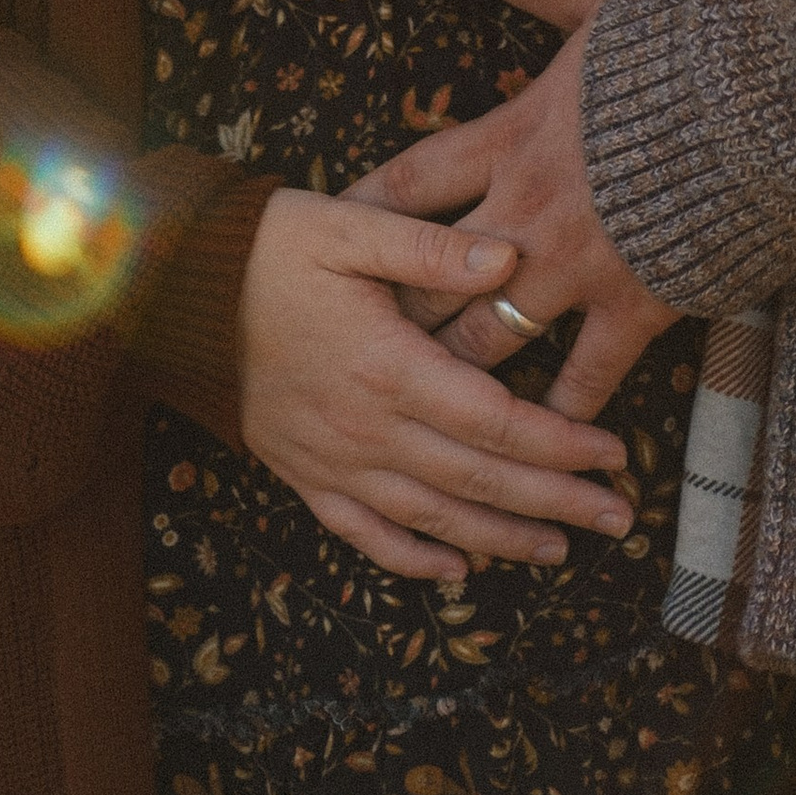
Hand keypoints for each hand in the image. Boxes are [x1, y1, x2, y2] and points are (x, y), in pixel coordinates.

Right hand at [236, 185, 635, 580]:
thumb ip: (431, 246)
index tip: (614, 455)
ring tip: (560, 548)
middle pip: (477, 479)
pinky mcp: (301, 472)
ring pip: (430, 517)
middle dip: (554, 502)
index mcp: (386, 367)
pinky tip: (457, 570)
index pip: (494, 421)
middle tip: (618, 518)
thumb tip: (510, 257)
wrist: (177, 290)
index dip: (559, 444)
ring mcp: (330, 460)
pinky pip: (363, 533)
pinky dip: (413, 558)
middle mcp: (364, 428)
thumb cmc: (270, 247)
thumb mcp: (349, 225)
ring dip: (500, 537)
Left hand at [348, 3, 678, 425]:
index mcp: (511, 134)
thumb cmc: (684, 39)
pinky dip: (559, 416)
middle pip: (428, 279)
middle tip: (356, 348)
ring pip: (486, 340)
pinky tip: (541, 443)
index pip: (411, 182)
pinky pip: (582, 379)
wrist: (765, 93)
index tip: (327, 238)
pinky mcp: (633, 304)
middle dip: (391, 316)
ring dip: (456, 371)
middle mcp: (525, 209)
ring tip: (427, 405)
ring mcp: (575, 265)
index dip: (362, 212)